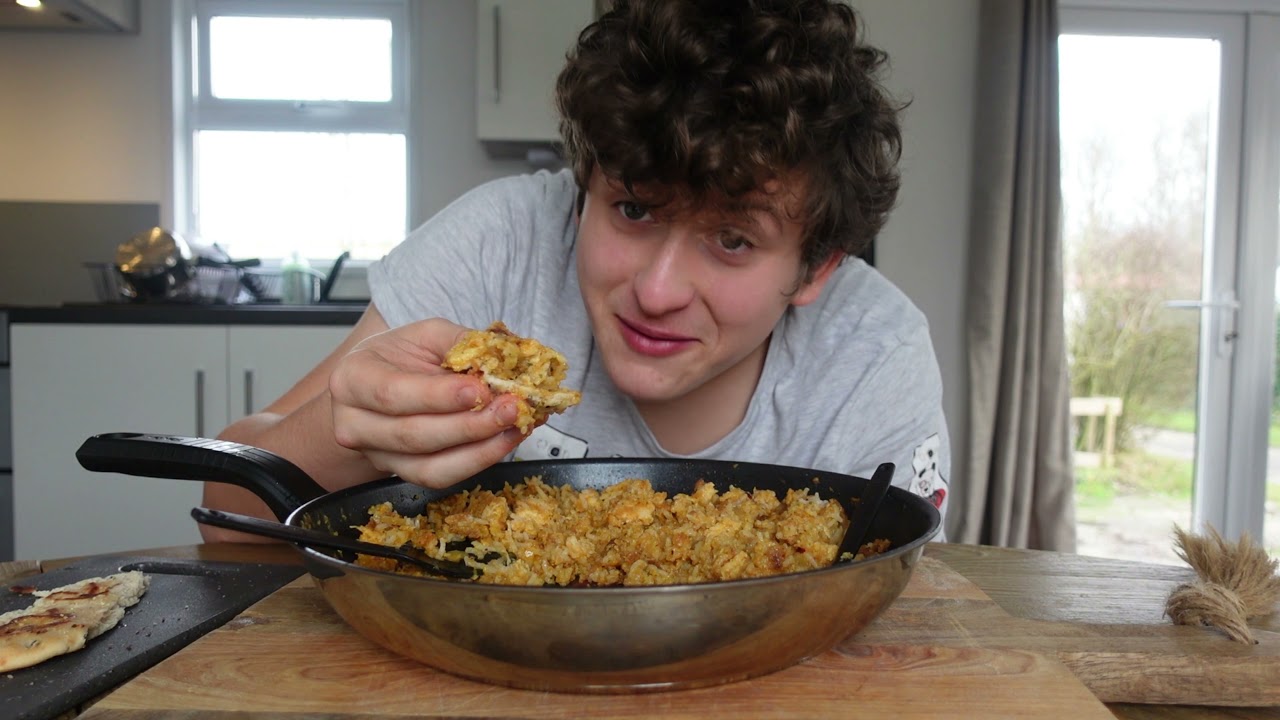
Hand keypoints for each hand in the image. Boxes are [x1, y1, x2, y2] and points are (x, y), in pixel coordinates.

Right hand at [328, 318, 524, 487]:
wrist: (386, 381)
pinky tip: (503, 441)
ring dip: (479, 449)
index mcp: (352, 379)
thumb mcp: (427, 334)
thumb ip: (460, 343)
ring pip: (428, 466)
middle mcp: (355, 423)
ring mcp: (376, 454)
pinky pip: (440, 477)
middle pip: (413, 435)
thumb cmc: (403, 355)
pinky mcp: (400, 473)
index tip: (480, 389)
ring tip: (515, 426)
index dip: (438, 396)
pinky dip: (476, 462)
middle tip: (510, 408)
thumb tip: (503, 356)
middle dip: (468, 425)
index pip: (392, 394)